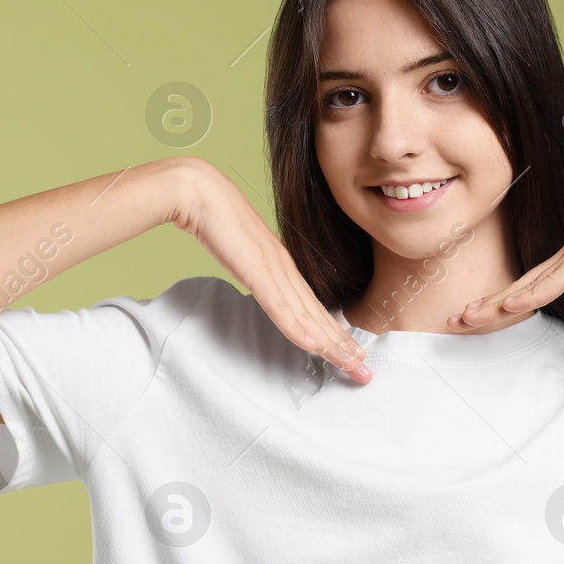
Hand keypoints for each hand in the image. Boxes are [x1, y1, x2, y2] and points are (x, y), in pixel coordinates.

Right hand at [171, 159, 370, 382]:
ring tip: (352, 365)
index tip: (350, 354)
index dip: (333, 333)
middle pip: (319, 315)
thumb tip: (258, 283)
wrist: (199, 192)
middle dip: (343, 346)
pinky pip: (280, 306)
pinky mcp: (256, 270)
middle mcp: (284, 268)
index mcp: (281, 265)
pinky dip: (299, 328)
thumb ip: (252, 268)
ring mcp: (273, 269)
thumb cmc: (214, 217)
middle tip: (364, 371)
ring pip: (308, 315)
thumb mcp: (239, 251)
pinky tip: (315, 346)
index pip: (313, 307)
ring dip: (331, 344)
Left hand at [450, 169, 563, 331]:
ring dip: (494, 304)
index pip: (530, 287)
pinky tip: (507, 306)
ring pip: (527, 286)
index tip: (479, 316)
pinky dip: (528, 295)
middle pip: (518, 287)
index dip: (502, 303)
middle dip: (485, 306)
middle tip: (453, 321)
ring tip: (466, 318)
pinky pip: (553, 282)